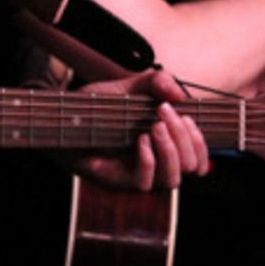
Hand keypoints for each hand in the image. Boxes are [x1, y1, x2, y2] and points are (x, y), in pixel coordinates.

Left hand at [72, 69, 209, 191]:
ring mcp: (137, 175)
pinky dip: (148, 161)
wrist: (64, 114)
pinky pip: (144, 183)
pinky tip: (140, 140)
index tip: (185, 113)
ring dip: (170, 150)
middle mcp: (155, 165)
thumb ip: (157, 82)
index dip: (200, 141)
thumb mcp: (130, 86)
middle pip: (191, 167)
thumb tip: (180, 95)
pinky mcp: (117, 180)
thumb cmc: (98, 105)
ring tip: (153, 126)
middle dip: (183, 137)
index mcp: (164, 147)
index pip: (200, 160)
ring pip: (173, 180)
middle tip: (163, 113)